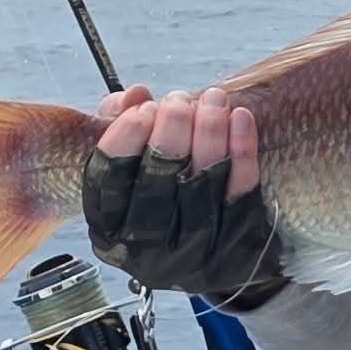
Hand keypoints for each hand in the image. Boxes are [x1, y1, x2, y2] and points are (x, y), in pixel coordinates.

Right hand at [82, 85, 288, 306]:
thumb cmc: (160, 193)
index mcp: (109, 228)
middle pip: (158, 182)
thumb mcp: (131, 161)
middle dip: (171, 130)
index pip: (107, 181)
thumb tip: (134, 96)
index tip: (144, 108)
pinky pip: (241, 192)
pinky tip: (241, 117)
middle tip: (180, 99)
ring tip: (214, 98)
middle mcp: (145, 249)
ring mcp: (192, 253)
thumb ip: (121, 124)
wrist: (212, 253)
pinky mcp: (235, 247)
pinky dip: (242, 151)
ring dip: (209, 132)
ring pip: (202, 184)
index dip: (125, 139)